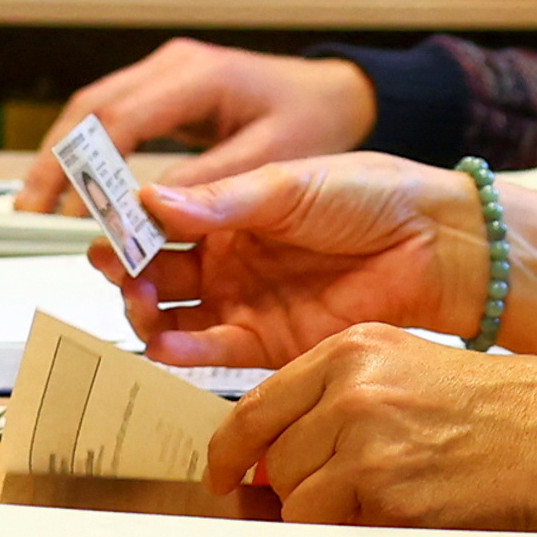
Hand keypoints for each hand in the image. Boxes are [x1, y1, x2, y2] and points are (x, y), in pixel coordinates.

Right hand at [9, 41, 378, 205]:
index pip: (120, 118)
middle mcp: (174, 67)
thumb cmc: (316, 122)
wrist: (339, 94)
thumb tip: (149, 213)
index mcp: (199, 75)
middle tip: (27, 212)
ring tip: (37, 208)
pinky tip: (75, 194)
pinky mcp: (168, 95)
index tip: (63, 213)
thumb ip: (215, 183)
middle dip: (55, 161)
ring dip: (64, 159)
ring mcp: (168, 76)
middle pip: (92, 108)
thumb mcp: (275, 156)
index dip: (84, 168)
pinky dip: (90, 157)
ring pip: (95, 112)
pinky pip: (116, 122)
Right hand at [104, 153, 483, 366]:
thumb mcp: (290, 184)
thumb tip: (152, 199)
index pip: (162, 221)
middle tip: (113, 266)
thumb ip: (222, 200)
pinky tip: (166, 342)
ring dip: (147, 313)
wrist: (433, 243)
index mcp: (231, 212)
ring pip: (175, 317)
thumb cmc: (372, 196)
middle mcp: (231, 260)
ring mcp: (246, 302)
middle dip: (128, 271)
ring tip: (137, 305)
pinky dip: (183, 350)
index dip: (130, 224)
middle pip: (157, 273)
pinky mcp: (268, 344)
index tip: (104, 222)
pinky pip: (213, 352)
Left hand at [206, 332, 536, 536]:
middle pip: (270, 458)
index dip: (229, 450)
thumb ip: (341, 401)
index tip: (222, 474)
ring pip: (293, 498)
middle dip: (285, 491)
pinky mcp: (385, 487)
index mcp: (355, 347)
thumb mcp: (410, 374)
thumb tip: (271, 459)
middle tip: (317, 506)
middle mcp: (353, 384)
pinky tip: (392, 521)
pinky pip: (328, 529)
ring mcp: (366, 435)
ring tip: (371, 511)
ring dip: (318, 518)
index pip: (257, 403)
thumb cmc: (501, 413)